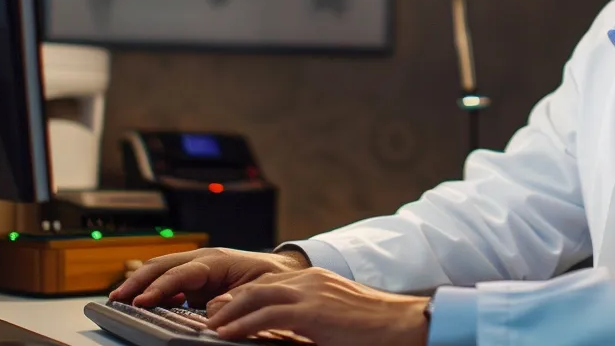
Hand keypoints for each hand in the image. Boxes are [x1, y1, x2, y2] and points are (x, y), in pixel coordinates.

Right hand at [110, 247, 309, 307]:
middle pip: (162, 266)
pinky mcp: (194, 278)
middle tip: (117, 298)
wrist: (283, 270)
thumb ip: (237, 297)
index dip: (161, 287)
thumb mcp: (260, 288)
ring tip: (118, 298)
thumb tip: (212, 309)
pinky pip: (167, 280)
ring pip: (160, 270)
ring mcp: (196, 267)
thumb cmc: (273, 278)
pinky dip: (150, 288)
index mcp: (217, 260)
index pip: (181, 273)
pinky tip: (138, 300)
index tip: (142, 301)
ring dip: (138, 283)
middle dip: (138, 281)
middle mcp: (202, 260)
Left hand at [205, 268, 427, 345]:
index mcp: (317, 280)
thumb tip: (292, 332)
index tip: (226, 308)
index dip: (244, 295)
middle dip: (229, 300)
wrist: (405, 324)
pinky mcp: (312, 312)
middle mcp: (310, 280)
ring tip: (211, 325)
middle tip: (210, 315)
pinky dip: (242, 324)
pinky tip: (227, 333)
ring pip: (255, 296)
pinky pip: (265, 316)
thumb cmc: (377, 327)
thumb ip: (313, 318)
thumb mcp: (338, 316)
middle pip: (257, 285)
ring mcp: (310, 293)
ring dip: (228, 312)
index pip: (270, 283)